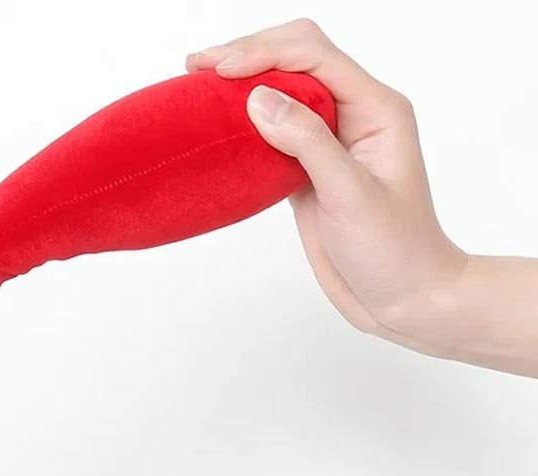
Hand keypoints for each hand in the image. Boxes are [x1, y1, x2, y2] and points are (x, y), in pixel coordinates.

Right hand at [186, 19, 468, 358]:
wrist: (403, 296)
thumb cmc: (395, 250)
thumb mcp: (352, 194)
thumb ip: (308, 142)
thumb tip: (257, 99)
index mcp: (375, 109)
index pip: (315, 58)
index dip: (264, 53)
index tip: (220, 70)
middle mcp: (352, 116)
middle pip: (296, 61)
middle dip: (249, 55)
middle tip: (198, 68)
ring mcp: (327, 143)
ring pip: (281, 94)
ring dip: (242, 86)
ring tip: (199, 87)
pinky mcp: (306, 172)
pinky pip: (272, 134)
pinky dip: (244, 127)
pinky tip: (219, 128)